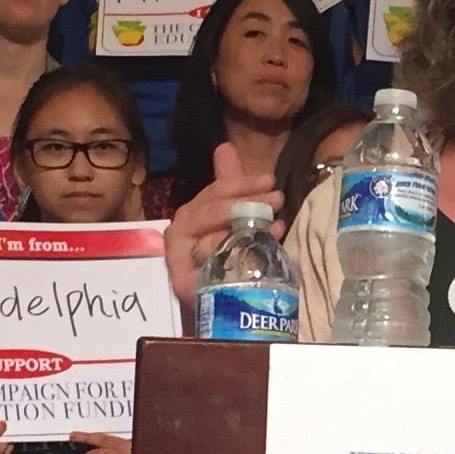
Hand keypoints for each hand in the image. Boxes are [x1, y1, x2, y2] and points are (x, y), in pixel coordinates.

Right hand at [162, 144, 278, 305]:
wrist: (221, 307)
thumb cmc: (225, 259)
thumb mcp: (230, 219)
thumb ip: (229, 185)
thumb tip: (225, 147)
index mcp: (188, 216)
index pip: (213, 192)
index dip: (241, 183)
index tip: (269, 179)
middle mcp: (178, 237)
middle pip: (209, 213)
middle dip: (244, 203)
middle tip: (276, 197)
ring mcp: (179, 262)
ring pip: (208, 240)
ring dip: (242, 229)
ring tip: (273, 221)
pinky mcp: (187, 287)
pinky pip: (210, 268)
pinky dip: (237, 257)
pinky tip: (264, 247)